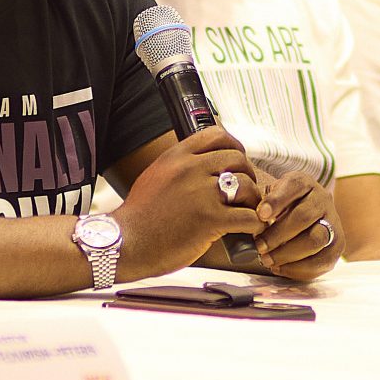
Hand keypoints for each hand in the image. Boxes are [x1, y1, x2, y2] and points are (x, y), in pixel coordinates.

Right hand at [115, 127, 266, 279]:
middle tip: (244, 191)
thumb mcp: (154, 177)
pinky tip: (249, 228)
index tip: (238, 159)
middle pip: (237, 159)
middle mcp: (190, 170)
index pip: (216, 135)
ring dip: (252, 199)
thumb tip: (200, 164)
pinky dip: (254, 223)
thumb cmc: (138, 218)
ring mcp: (201, 194)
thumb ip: (178, 168)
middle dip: (247, 174)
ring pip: (246, 185)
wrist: (125, 243)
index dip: (234, 146)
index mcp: (176, 157)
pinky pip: (248, 216)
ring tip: (247, 210)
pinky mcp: (210, 220)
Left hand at [248, 168, 340, 280]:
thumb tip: (258, 218)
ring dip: (288, 254)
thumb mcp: (271, 196)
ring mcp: (333, 222)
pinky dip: (298, 269)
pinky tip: (280, 268)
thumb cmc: (280, 207)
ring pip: (315, 240)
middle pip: (303, 217)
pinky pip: (321, 261)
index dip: (276, 200)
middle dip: (278, 235)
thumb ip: (264, 203)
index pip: (294, 185)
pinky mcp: (337, 245)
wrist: (306, 216)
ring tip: (268, 260)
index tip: (260, 214)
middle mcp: (322, 199)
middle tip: (259, 246)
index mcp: (305, 183)